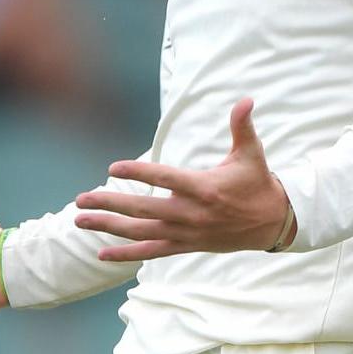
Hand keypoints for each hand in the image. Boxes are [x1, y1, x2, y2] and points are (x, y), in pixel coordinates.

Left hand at [72, 98, 291, 263]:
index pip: (166, 179)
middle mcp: (192, 213)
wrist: (273, 223)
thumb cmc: (257, 183)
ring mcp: (187, 233)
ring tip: (79, 220)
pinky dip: (126, 253)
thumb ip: (242, 127)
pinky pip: (151, 252)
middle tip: (80, 199)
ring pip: (141, 232)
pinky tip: (101, 253)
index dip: (139, 173)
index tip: (112, 168)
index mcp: (204, 188)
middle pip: (143, 209)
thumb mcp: (252, 153)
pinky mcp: (186, 246)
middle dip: (109, 204)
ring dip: (108, 227)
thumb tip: (247, 99)